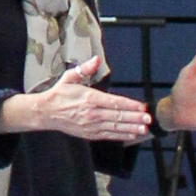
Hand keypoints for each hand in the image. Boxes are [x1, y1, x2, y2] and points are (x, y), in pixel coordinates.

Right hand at [16, 57, 150, 143]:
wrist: (46, 113)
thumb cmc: (60, 94)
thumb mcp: (69, 77)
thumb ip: (84, 69)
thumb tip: (96, 59)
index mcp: (89, 98)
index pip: (114, 102)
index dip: (130, 105)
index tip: (142, 107)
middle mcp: (92, 113)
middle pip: (117, 116)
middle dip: (135, 118)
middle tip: (149, 119)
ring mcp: (91, 125)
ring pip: (115, 127)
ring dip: (131, 128)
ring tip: (144, 129)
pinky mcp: (89, 134)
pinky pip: (108, 135)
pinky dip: (121, 135)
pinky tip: (131, 135)